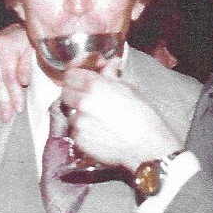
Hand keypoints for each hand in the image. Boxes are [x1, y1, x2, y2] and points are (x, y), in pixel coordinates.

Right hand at [0, 23, 32, 121]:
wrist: (14, 31)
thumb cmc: (26, 42)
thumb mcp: (32, 48)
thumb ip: (27, 64)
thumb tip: (23, 83)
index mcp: (4, 45)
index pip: (8, 75)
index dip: (13, 93)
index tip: (18, 109)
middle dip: (1, 102)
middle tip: (6, 118)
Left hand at [60, 61, 182, 171]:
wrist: (146, 146)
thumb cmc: (143, 118)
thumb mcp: (130, 89)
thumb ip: (112, 76)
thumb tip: (108, 66)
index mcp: (95, 85)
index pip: (70, 74)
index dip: (75, 75)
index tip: (79, 78)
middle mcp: (83, 102)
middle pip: (65, 92)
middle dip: (74, 92)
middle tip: (86, 96)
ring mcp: (79, 122)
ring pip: (70, 112)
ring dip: (79, 112)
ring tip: (96, 117)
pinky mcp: (79, 140)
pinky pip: (74, 130)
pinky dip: (82, 129)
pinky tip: (98, 130)